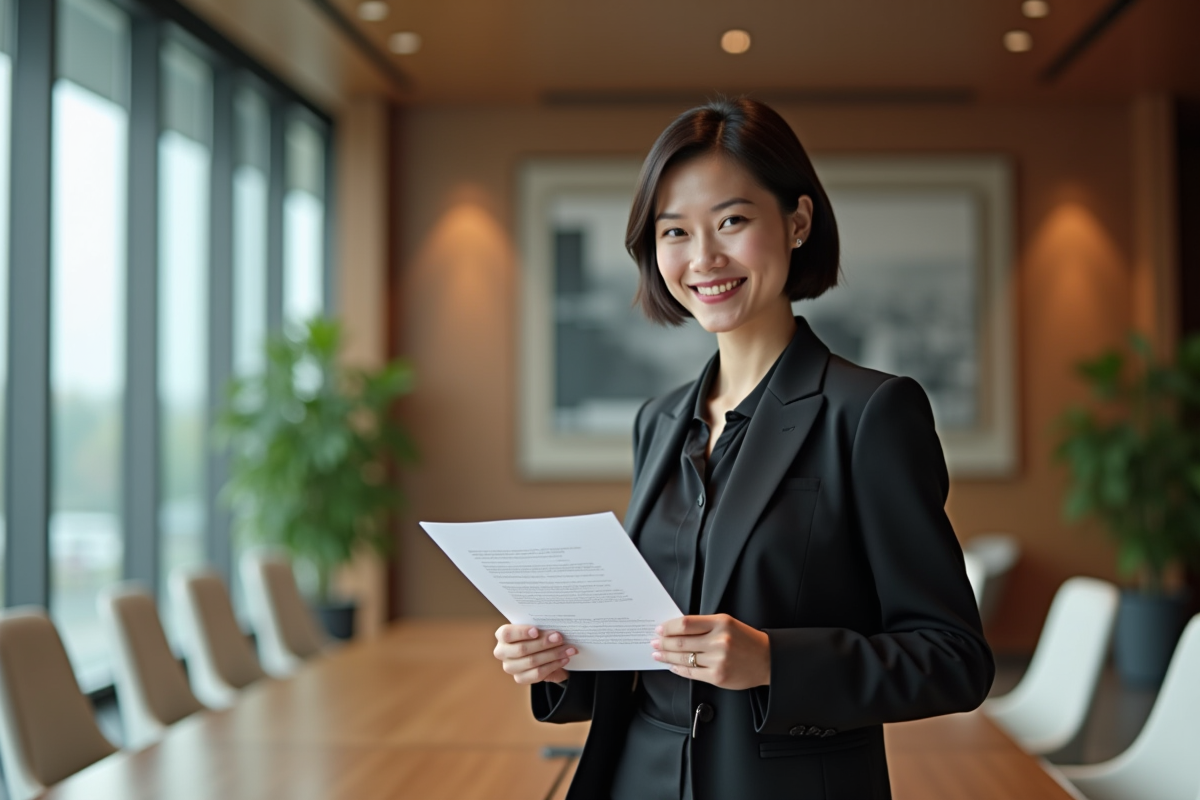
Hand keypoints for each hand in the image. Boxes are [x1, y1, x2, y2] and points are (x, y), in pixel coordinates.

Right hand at [493, 624, 574, 684]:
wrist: (541, 653)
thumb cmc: (537, 636)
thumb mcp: (537, 630)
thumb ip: (541, 628)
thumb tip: (554, 631)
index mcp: (503, 636)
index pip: (506, 634)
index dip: (521, 632)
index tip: (536, 631)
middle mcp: (502, 652)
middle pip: (522, 649)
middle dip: (543, 643)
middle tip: (560, 638)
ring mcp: (510, 667)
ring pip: (532, 661)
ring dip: (553, 654)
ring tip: (568, 649)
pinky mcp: (520, 679)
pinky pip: (537, 674)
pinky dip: (553, 665)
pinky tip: (564, 659)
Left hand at [651, 614, 770, 689]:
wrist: (767, 660)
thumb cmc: (746, 640)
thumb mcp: (728, 624)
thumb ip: (704, 625)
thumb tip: (676, 630)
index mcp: (721, 623)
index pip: (686, 623)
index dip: (668, 627)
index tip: (659, 629)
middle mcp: (719, 641)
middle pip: (681, 641)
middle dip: (663, 642)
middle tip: (654, 642)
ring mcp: (718, 660)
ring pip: (684, 657)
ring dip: (667, 656)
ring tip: (658, 654)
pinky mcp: (718, 676)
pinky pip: (691, 673)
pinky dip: (678, 668)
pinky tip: (672, 665)